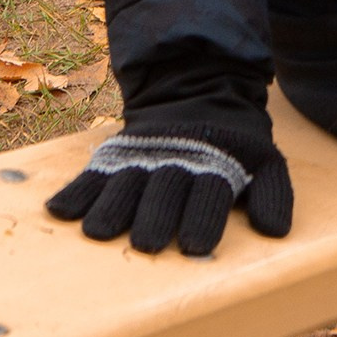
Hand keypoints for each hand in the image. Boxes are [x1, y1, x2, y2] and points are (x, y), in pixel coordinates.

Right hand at [46, 62, 292, 255]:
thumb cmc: (234, 144)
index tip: (196, 246)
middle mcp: (177, 162)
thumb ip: (272, 195)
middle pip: (165, 192)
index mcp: (216, 166)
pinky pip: (92, 174)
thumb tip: (276, 231)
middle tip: (148, 243)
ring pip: (125, 184)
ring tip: (99, 233)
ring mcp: (143, 157)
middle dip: (156, 217)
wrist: (198, 90)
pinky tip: (60, 212)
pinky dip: (76, 192)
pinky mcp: (116, 155)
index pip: (211, 194)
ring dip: (112, 208)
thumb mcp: (265, 162)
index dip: (204, 219)